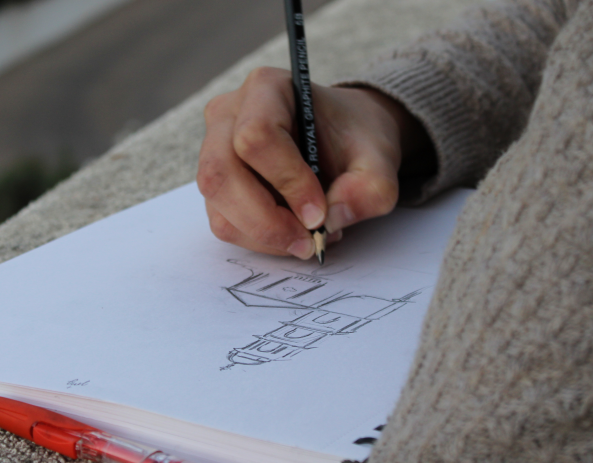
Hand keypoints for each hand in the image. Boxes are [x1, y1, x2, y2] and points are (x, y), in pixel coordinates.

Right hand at [197, 67, 426, 258]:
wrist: (342, 139)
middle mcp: (228, 115)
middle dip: (267, 221)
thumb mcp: (379, 158)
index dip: (286, 181)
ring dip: (264, 236)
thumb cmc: (354, 138)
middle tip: (308, 242)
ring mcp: (213, 152)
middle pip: (221, 176)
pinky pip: (223, 224)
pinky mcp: (215, 186)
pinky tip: (290, 232)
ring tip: (306, 237)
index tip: (319, 212)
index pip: (255, 138)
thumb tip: (332, 220)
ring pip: (219, 208)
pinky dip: (258, 240)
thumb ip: (369, 189)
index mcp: (266, 89)